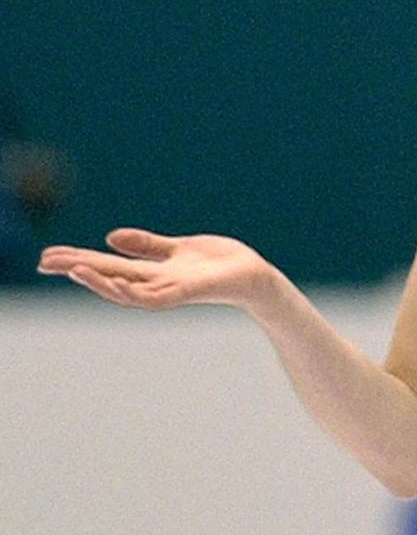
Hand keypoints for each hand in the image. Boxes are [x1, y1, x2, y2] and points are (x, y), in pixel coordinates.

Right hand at [38, 228, 275, 312]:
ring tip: (73, 268)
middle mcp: (157, 283)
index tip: (48, 256)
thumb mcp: (179, 248)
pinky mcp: (188, 292)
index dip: (79, 259)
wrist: (255, 277)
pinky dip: (133, 290)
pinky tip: (115, 281)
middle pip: (109, 276)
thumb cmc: (221, 264)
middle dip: (77, 269)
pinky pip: (154, 296)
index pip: (109, 264)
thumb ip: (148, 245)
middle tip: (43, 261)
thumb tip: (110, 237)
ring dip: (99, 280)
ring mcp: (170, 290)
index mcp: (154, 270)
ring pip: (126, 289)